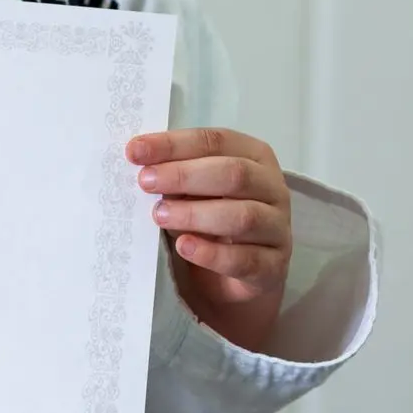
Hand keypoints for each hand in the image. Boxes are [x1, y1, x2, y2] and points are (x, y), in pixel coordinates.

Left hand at [127, 127, 291, 352]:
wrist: (242, 271)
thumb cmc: (214, 219)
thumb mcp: (195, 192)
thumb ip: (176, 175)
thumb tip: (140, 164)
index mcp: (254, 157)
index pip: (216, 141)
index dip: (174, 145)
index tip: (136, 151)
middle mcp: (272, 187)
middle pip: (233, 174)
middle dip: (184, 176)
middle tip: (145, 182)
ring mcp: (277, 228)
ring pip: (242, 216)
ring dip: (195, 214)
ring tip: (160, 216)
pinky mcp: (273, 266)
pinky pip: (245, 259)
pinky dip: (212, 254)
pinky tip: (185, 247)